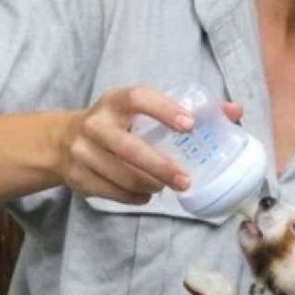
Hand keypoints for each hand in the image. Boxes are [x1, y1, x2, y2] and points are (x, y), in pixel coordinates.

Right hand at [57, 85, 241, 203]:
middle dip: (161, 167)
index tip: (190, 124)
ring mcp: (82, 152)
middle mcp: (95, 124)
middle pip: (130, 148)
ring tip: (167, 186)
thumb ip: (185, 110)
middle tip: (186, 180)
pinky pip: (114, 193)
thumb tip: (235, 112)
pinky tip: (147, 193)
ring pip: (123, 176)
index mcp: (114, 101)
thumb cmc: (116, 123)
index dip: (164, 109)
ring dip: (151, 185)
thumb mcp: (140, 109)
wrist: (59, 141)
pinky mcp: (78, 177)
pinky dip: (135, 197)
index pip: (138, 98)